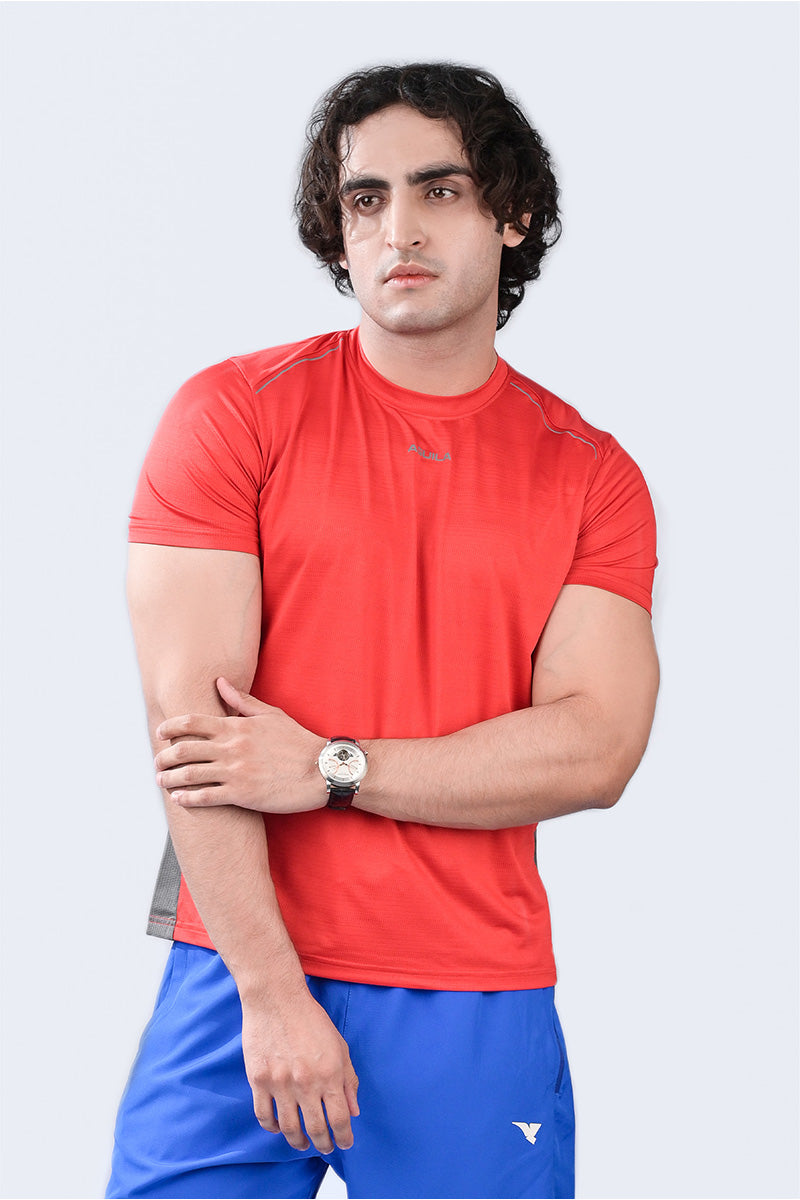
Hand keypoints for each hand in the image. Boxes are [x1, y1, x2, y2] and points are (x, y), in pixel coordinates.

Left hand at [154, 678, 324, 812]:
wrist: (321, 769)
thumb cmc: (298, 742)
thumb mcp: (271, 715)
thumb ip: (242, 701)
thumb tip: (220, 683)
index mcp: (237, 726)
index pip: (192, 722)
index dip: (170, 727)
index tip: (160, 733)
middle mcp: (232, 747)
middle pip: (184, 749)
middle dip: (164, 756)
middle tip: (157, 762)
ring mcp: (235, 771)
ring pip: (190, 774)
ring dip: (170, 778)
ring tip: (161, 781)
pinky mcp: (242, 793)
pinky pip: (206, 796)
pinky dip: (187, 798)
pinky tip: (179, 799)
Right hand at [242, 990, 359, 1153]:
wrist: (276, 999)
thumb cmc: (311, 1019)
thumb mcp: (339, 1046)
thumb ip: (349, 1080)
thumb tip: (353, 1110)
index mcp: (330, 1073)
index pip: (340, 1118)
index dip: (344, 1137)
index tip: (344, 1143)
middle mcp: (306, 1083)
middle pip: (316, 1128)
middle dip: (324, 1144)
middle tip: (326, 1147)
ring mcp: (280, 1083)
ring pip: (289, 1128)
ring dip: (298, 1141)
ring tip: (302, 1143)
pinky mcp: (258, 1080)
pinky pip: (264, 1115)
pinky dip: (272, 1127)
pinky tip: (279, 1127)